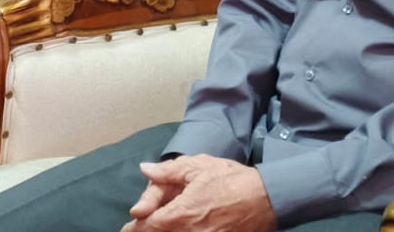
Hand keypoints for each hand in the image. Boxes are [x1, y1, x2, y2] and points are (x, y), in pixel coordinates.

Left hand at [119, 155, 276, 231]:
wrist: (266, 198)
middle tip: (140, 227)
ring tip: (158, 226)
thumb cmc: (231, 179)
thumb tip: (144, 169)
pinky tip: (181, 228)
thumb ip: (168, 172)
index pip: (147, 227)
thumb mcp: (198, 167)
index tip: (127, 228)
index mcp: (180, 214)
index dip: (134, 229)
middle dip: (147, 231)